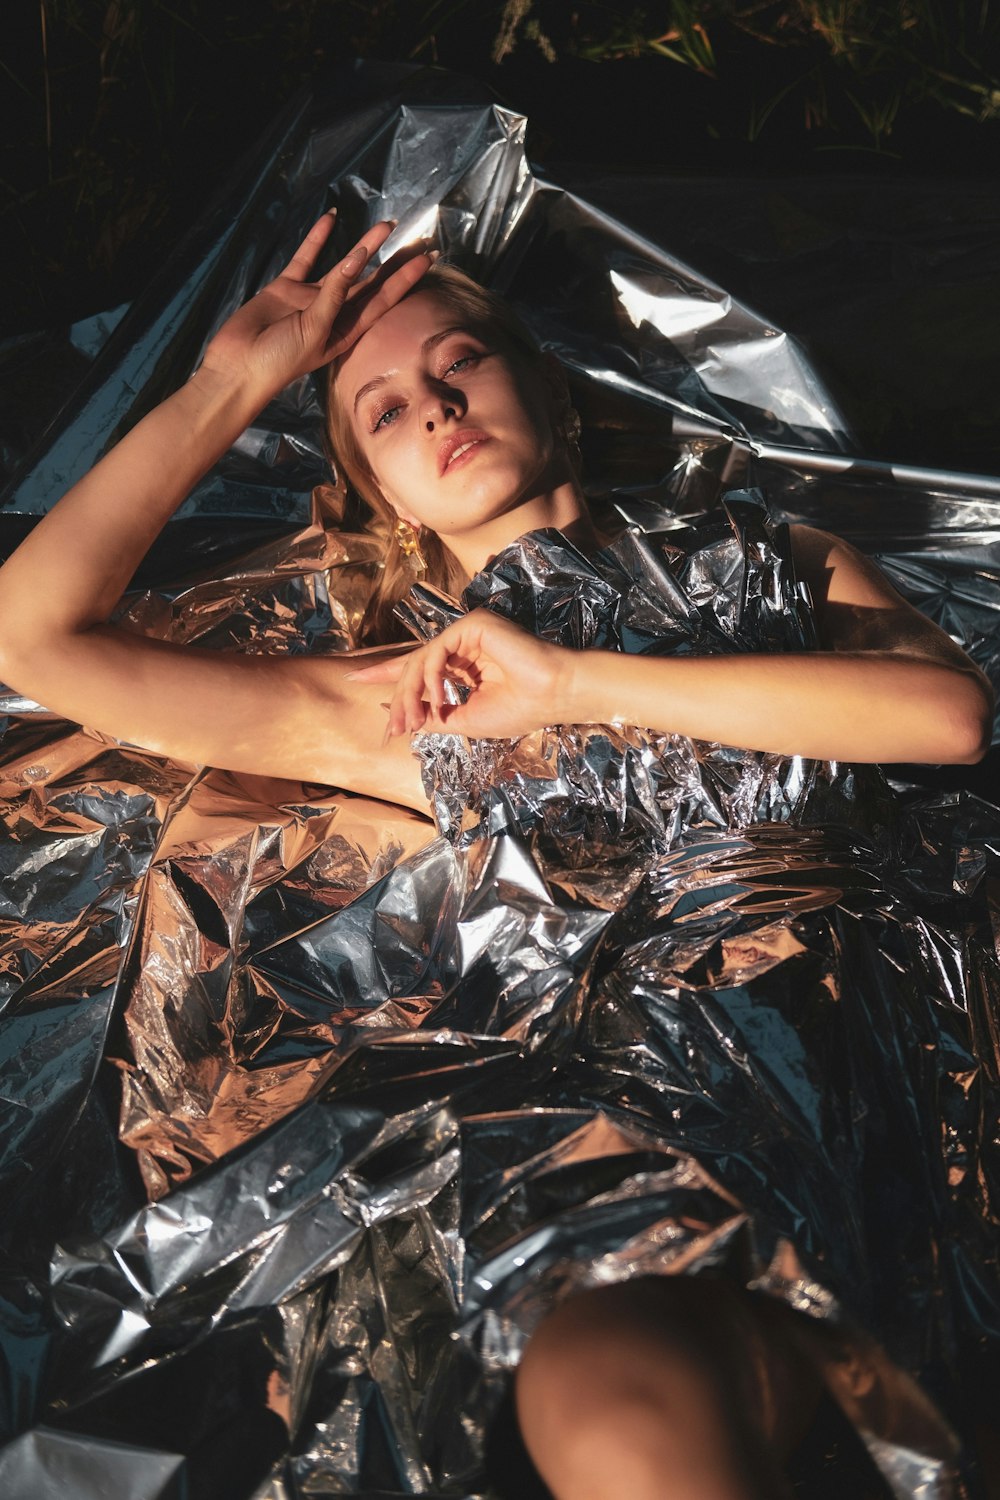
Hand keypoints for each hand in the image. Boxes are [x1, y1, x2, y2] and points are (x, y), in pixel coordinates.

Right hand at [198, 213, 430, 401]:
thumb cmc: (280, 359)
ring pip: (343, 266)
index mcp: (347, 332)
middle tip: (419, 240)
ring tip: (386, 224)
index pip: (384, 301)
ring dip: (363, 245)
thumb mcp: (314, 329)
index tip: (428, 259)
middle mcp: (333, 314)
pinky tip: (331, 219)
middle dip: (395, 263)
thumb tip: (355, 260)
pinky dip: (317, 239)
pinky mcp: (285, 288)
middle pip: (371, 283)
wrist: (238, 366)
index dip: (405, 280)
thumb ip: (334, 295)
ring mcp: (310, 300)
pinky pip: (306, 259)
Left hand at [350, 609, 574, 739]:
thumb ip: (432, 715)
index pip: (417, 669)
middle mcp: (461, 645)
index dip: (388, 680)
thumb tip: (394, 714)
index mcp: (462, 665)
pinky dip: (430, 677)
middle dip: (396, 696)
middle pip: (413, 665)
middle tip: (388, 726)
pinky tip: (438, 698)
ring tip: (411, 722)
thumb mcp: (465, 720)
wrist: (554, 696)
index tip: (358, 684)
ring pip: (420, 660)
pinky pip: (436, 651)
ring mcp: (466, 632)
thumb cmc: (519, 709)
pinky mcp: (471, 624)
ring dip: (411, 695)